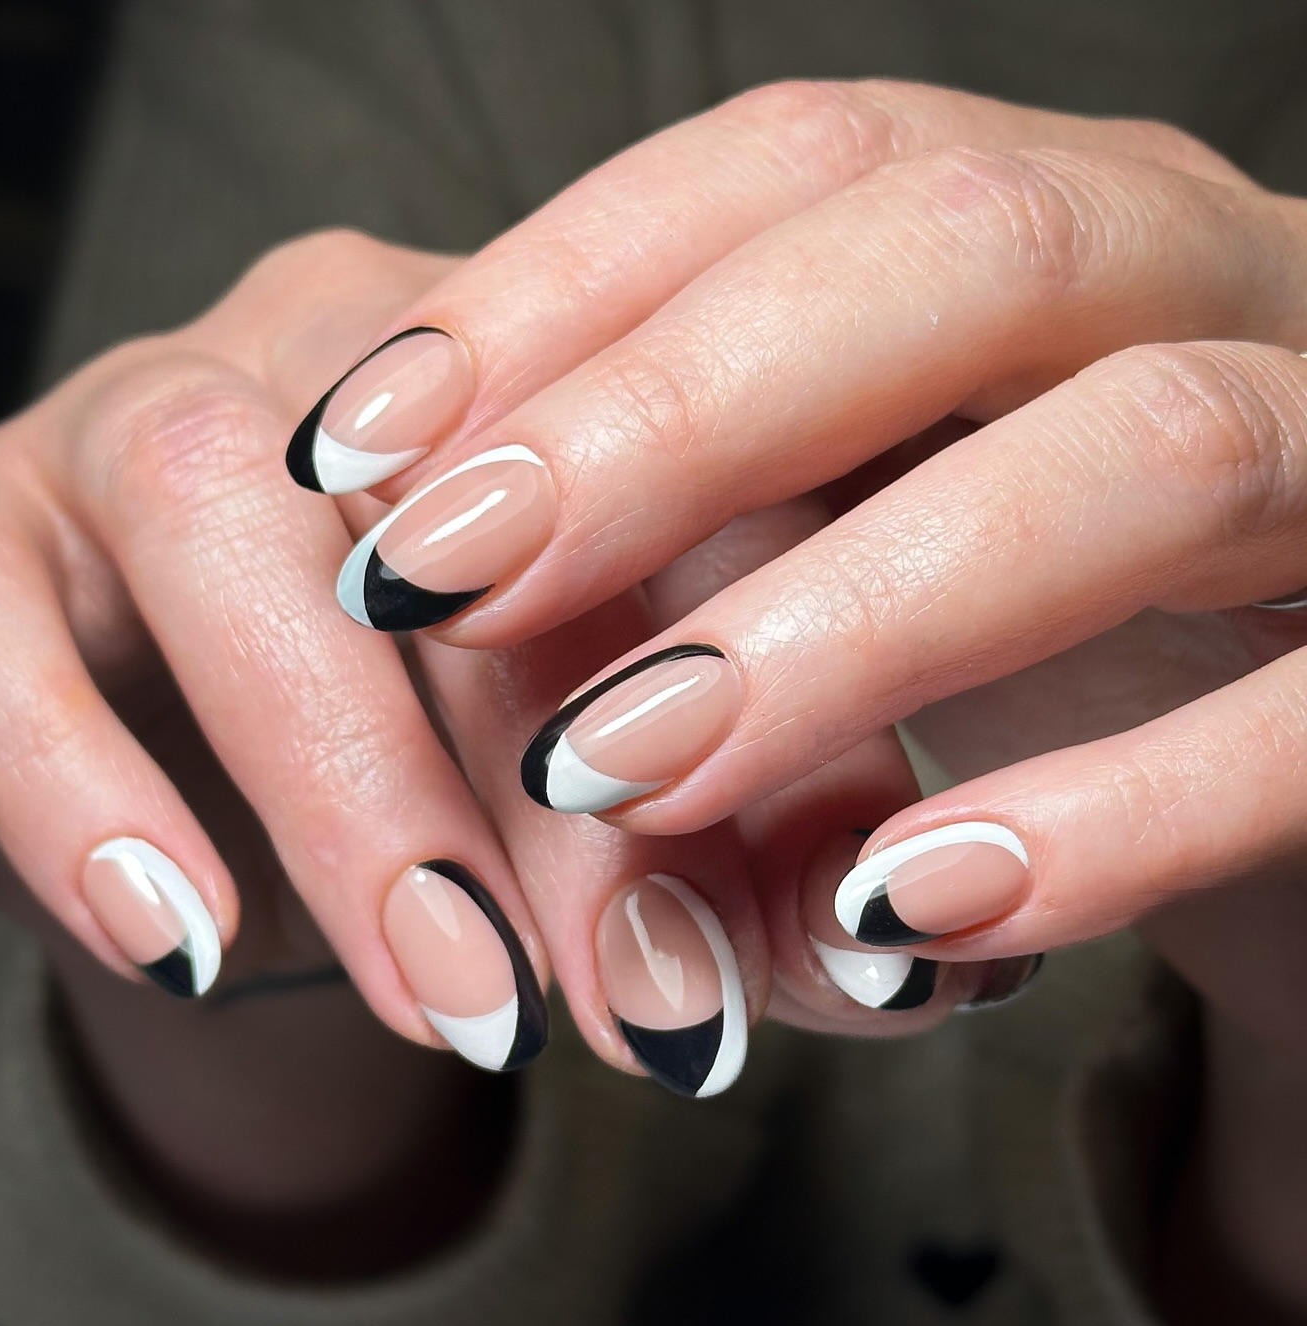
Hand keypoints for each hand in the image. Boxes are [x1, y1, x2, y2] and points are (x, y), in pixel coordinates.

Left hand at [281, 81, 1306, 1325]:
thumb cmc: (1058, 631)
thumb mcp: (865, 537)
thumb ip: (695, 539)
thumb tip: (426, 594)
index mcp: (1048, 231)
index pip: (798, 174)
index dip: (560, 291)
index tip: (359, 453)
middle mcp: (1210, 288)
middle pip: (959, 254)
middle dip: (672, 417)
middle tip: (444, 580)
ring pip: (1149, 453)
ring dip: (854, 618)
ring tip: (620, 768)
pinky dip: (1107, 815)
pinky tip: (902, 907)